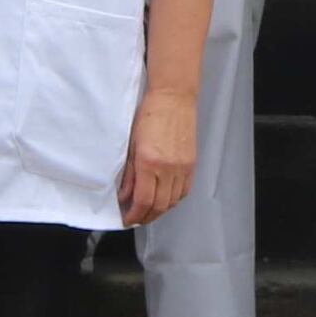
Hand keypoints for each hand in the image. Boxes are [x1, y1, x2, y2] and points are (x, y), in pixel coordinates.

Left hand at [117, 92, 196, 228]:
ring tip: (148, 211)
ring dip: (159, 210)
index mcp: (149, 162)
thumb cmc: (150, 113)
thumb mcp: (131, 143)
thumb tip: (124, 195)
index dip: (134, 215)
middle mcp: (168, 167)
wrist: (173, 97)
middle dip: (146, 217)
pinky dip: (173, 200)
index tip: (127, 219)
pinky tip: (164, 199)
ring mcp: (182, 167)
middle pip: (159, 206)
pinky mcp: (191, 164)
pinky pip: (184, 191)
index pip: (143, 200)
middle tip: (135, 218)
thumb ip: (128, 173)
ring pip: (172, 201)